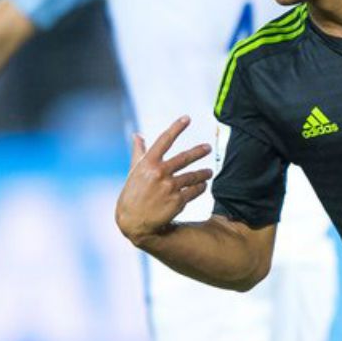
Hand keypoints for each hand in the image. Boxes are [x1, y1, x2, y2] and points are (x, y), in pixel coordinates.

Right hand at [115, 116, 212, 244]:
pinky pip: (194, 190)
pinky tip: (203, 186)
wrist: (134, 221)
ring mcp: (169, 186)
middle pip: (185, 157)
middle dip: (199, 152)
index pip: (164, 140)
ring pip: (193, 176)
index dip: (176, 128)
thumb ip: (138, 152)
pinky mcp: (178, 200)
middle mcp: (159, 172)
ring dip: (203, 173)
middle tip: (208, 148)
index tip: (187, 118)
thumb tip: (137, 135)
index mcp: (148, 163)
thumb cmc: (132, 195)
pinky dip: (200, 187)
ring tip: (209, 172)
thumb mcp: (133, 172)